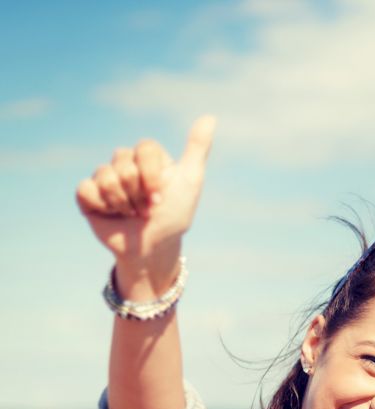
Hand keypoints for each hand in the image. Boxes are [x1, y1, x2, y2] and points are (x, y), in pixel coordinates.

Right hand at [76, 116, 215, 287]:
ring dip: (123, 202)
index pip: (144, 148)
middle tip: (148, 209)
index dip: (152, 174)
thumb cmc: (174, 216)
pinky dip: (102, 205)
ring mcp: (105, 177)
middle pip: (123, 162)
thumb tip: (210, 117)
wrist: (153, 249)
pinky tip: (112, 215)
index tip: (161, 197)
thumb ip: (197, 149)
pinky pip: (87, 189)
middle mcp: (125, 163)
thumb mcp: (190, 182)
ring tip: (132, 214)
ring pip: (105, 176)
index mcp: (149, 158)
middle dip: (139, 193)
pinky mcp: (88, 194)